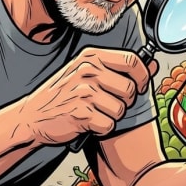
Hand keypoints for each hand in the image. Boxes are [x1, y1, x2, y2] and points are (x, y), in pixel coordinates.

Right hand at [18, 47, 157, 145]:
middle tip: (108, 105)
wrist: (32, 116)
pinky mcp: (81, 113)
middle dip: (125, 102)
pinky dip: (101, 129)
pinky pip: (108, 125)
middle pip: (130, 89)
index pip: (132, 61)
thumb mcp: (85, 72)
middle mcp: (88, 70)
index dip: (142, 77)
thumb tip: (153, 64)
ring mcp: (84, 91)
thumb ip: (117, 68)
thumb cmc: (62, 95)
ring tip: (94, 113)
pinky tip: (88, 123)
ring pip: (120, 109)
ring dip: (111, 117)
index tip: (139, 87)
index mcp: (90, 56)